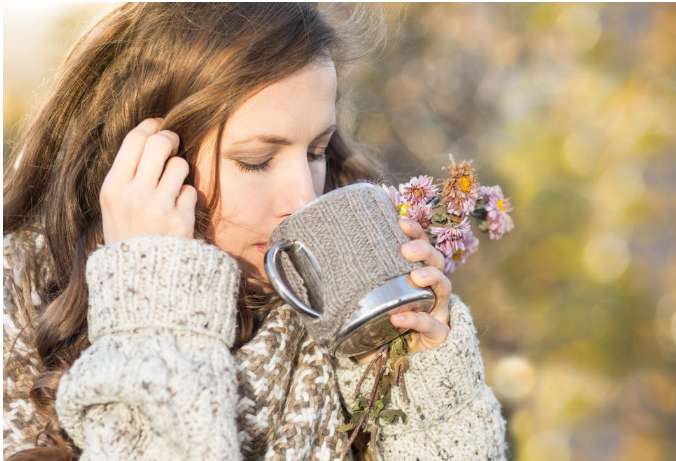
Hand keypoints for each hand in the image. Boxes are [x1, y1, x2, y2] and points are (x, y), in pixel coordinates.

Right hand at [100, 118, 196, 244]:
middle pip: (159, 143)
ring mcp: (157, 206)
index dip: (151, 126)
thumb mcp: (114, 206)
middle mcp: (133, 194)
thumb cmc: (129, 237)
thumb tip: (150, 136)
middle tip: (174, 146)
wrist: (141, 280)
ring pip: (180, 165)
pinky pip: (192, 190)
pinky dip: (188, 198)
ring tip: (173, 189)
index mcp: (112, 188)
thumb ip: (128, 175)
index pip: (134, 140)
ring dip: (181, 172)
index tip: (159, 125)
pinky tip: (179, 212)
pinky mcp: (180, 219)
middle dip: (171, 139)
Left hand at [355, 218, 451, 364]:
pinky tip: (398, 319)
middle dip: (423, 249)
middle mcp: (428, 288)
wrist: (384, 364)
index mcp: (412, 274)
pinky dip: (415, 320)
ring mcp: (436, 310)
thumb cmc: (373, 325)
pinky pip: (432, 325)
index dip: (413, 231)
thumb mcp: (358, 300)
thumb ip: (342, 283)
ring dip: (431, 276)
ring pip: (444, 286)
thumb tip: (304, 262)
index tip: (399, 221)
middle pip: (436, 259)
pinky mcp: (437, 335)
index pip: (419, 245)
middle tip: (406, 249)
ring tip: (417, 276)